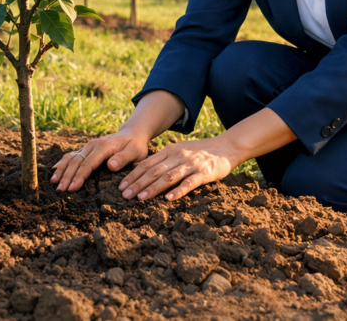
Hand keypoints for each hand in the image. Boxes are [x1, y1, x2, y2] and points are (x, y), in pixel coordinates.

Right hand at [51, 130, 148, 191]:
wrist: (132, 134)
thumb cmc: (135, 146)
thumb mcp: (136, 151)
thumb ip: (124, 158)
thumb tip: (110, 166)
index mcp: (104, 146)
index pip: (89, 162)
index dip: (80, 175)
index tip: (73, 187)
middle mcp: (94, 144)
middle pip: (77, 161)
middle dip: (68, 176)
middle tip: (61, 190)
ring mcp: (89, 146)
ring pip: (72, 158)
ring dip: (63, 170)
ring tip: (55, 182)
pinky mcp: (87, 149)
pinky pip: (72, 155)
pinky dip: (63, 163)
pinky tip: (55, 171)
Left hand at [119, 136, 238, 201]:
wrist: (225, 147)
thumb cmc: (199, 152)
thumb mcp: (177, 151)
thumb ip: (160, 159)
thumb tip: (137, 167)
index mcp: (169, 151)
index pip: (146, 164)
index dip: (133, 175)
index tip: (121, 186)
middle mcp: (177, 156)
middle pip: (154, 171)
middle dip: (138, 183)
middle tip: (125, 195)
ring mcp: (190, 164)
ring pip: (168, 177)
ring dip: (153, 188)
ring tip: (141, 198)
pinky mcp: (203, 173)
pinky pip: (189, 182)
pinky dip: (178, 190)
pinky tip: (169, 199)